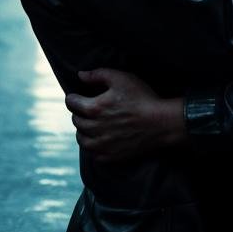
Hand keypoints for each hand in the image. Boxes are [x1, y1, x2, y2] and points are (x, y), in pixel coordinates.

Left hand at [65, 68, 185, 162]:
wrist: (161, 123)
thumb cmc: (142, 98)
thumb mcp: (121, 78)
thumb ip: (98, 74)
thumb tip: (80, 75)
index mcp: (94, 108)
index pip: (71, 103)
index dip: (73, 97)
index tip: (77, 96)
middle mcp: (94, 128)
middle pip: (76, 120)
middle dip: (78, 112)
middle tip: (86, 108)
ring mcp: (102, 145)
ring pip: (81, 139)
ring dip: (82, 130)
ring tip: (90, 124)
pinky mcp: (111, 156)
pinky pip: (93, 153)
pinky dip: (93, 146)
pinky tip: (99, 139)